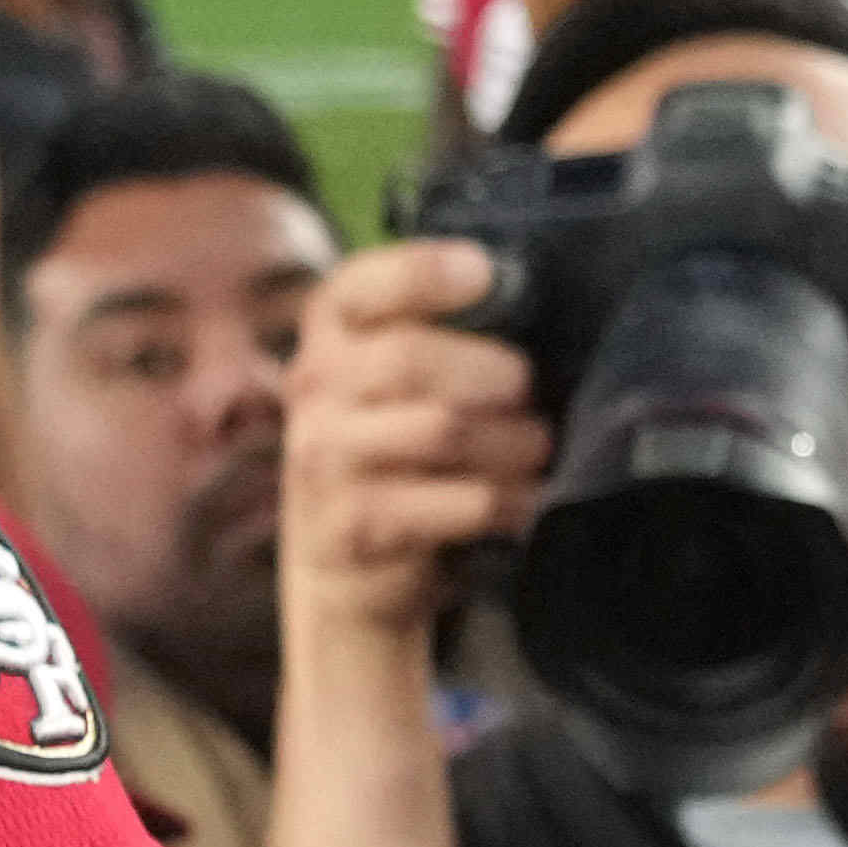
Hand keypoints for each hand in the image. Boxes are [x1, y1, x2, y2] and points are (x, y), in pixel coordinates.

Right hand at [279, 235, 540, 672]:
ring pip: (445, 430)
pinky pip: (461, 501)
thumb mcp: (391, 382)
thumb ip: (434, 336)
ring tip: (533, 450)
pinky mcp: (356, 526)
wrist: (346, 574)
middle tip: (527, 396)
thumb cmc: (392, 458)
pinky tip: (523, 501)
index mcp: (328, 333)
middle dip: (495, 375)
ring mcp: (326, 459)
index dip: (422, 272)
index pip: (361, 286)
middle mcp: (314, 388)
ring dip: (513, 441)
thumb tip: (525, 303)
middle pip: (414, 360)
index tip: (483, 273)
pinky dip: (509, 499)